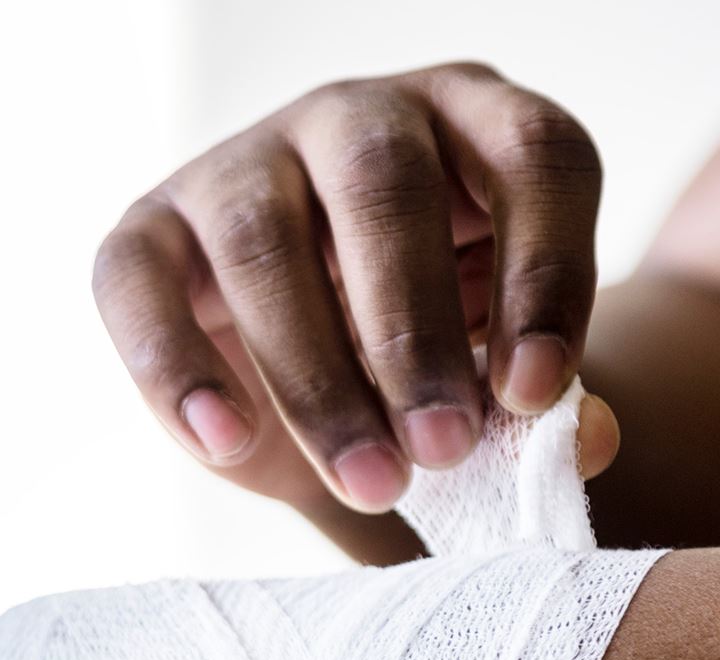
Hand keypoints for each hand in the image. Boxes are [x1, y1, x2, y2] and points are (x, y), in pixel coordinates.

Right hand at [92, 62, 616, 521]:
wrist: (320, 378)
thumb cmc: (431, 362)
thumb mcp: (498, 379)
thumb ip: (547, 405)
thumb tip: (581, 437)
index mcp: (477, 126)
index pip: (533, 158)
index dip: (544, 275)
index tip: (538, 395)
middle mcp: (359, 120)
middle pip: (383, 184)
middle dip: (416, 331)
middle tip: (444, 449)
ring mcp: (244, 162)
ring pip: (262, 239)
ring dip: (315, 374)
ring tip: (370, 478)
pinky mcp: (152, 228)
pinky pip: (138, 282)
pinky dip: (177, 370)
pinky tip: (228, 443)